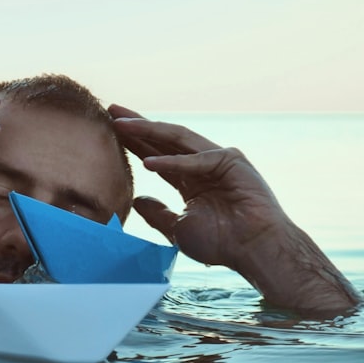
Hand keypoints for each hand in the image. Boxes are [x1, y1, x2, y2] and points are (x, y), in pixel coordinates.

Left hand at [108, 105, 288, 269]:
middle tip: (111, 111)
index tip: (109, 131)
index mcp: (192, 180)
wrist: (254, 251)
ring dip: (149, 130)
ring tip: (121, 124)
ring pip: (178, 140)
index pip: (157, 154)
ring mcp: (219, 160)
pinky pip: (197, 160)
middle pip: (164, 139)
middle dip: (137, 125)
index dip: (133, 142)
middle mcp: (204, 165)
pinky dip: (173, 161)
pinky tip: (149, 162)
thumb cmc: (222, 243)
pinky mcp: (231, 162)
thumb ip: (158, 214)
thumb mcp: (178, 228)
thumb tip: (137, 201)